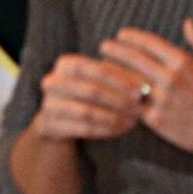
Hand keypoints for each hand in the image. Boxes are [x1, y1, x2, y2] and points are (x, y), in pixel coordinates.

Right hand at [30, 53, 144, 141]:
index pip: (96, 69)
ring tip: (132, 120)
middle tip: (139, 108)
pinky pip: (83, 128)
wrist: (59, 118)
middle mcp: (52, 82)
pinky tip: (120, 129)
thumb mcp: (101, 80)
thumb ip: (120, 78)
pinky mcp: (49, 125)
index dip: (119, 80)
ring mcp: (48, 104)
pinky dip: (105, 130)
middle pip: (91, 90)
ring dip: (114, 117)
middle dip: (119, 100)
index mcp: (66, 64)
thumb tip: (144, 86)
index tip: (140, 90)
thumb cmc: (88, 94)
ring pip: (87, 112)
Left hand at [98, 21, 192, 163]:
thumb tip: (187, 22)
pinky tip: (110, 91)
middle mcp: (169, 79)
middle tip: (104, 46)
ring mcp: (161, 100)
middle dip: (115, 50)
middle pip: (133, 59)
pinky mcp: (155, 119)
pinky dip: (120, 96)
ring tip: (102, 66)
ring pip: (128, 81)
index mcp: (183, 62)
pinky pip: (131, 104)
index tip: (121, 34)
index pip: (149, 43)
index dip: (132, 37)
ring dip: (112, 71)